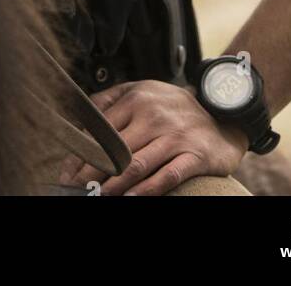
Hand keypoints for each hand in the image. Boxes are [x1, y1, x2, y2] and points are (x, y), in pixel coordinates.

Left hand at [57, 79, 249, 195]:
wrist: (223, 113)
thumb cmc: (175, 106)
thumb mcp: (144, 90)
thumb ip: (112, 99)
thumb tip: (80, 116)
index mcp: (137, 98)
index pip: (100, 128)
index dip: (81, 153)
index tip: (67, 172)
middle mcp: (154, 115)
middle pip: (115, 150)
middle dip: (91, 174)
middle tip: (76, 190)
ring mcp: (175, 136)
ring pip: (136, 165)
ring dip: (113, 186)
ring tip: (97, 198)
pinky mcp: (194, 156)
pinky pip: (167, 177)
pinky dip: (147, 191)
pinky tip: (131, 200)